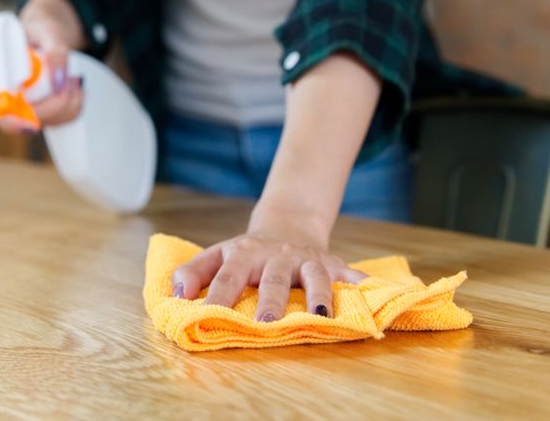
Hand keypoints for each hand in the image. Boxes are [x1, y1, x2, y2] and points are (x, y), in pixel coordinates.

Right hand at [0, 0, 86, 133]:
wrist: (47, 33)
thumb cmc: (41, 30)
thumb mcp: (49, 33)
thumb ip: (55, 54)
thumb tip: (59, 83)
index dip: (11, 121)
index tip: (32, 125)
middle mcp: (7, 96)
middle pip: (26, 121)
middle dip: (55, 105)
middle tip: (71, 80)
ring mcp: (25, 107)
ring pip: (49, 121)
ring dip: (69, 102)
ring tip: (73, 75)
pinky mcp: (43, 111)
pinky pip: (62, 119)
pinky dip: (75, 105)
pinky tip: (75, 86)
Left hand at [171, 207, 365, 320]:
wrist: (286, 226)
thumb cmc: (246, 253)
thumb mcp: (217, 255)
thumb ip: (194, 271)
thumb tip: (176, 292)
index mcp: (243, 254)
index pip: (227, 275)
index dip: (218, 294)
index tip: (207, 314)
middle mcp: (275, 256)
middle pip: (273, 279)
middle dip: (270, 300)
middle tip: (265, 323)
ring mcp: (305, 259)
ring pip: (314, 275)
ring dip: (318, 295)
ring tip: (320, 316)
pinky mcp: (330, 262)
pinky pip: (349, 274)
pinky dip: (363, 285)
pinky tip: (374, 294)